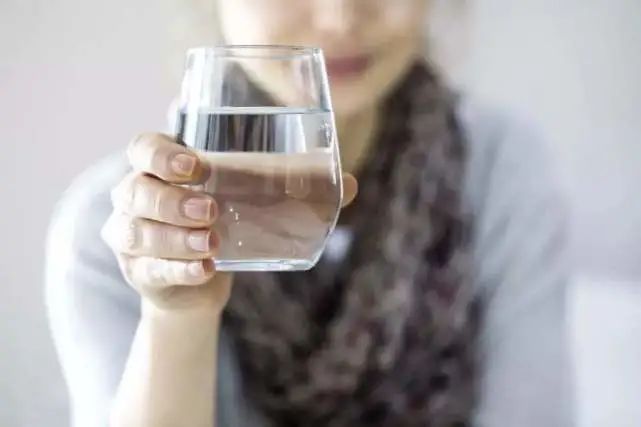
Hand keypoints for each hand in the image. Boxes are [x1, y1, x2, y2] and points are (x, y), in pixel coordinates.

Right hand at [102, 133, 357, 311]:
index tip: (196, 165)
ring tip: (212, 242)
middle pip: (134, 190)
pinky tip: (205, 270)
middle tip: (210, 209)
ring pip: (137, 232)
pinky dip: (178, 270)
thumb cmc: (223, 223)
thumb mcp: (248, 201)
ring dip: (175, 237)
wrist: (198, 278)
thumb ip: (291, 189)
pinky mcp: (140, 272)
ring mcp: (131, 237)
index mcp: (160, 169)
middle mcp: (135, 198)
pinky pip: (150, 270)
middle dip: (171, 199)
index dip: (161, 154)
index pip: (143, 149)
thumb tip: (349, 184)